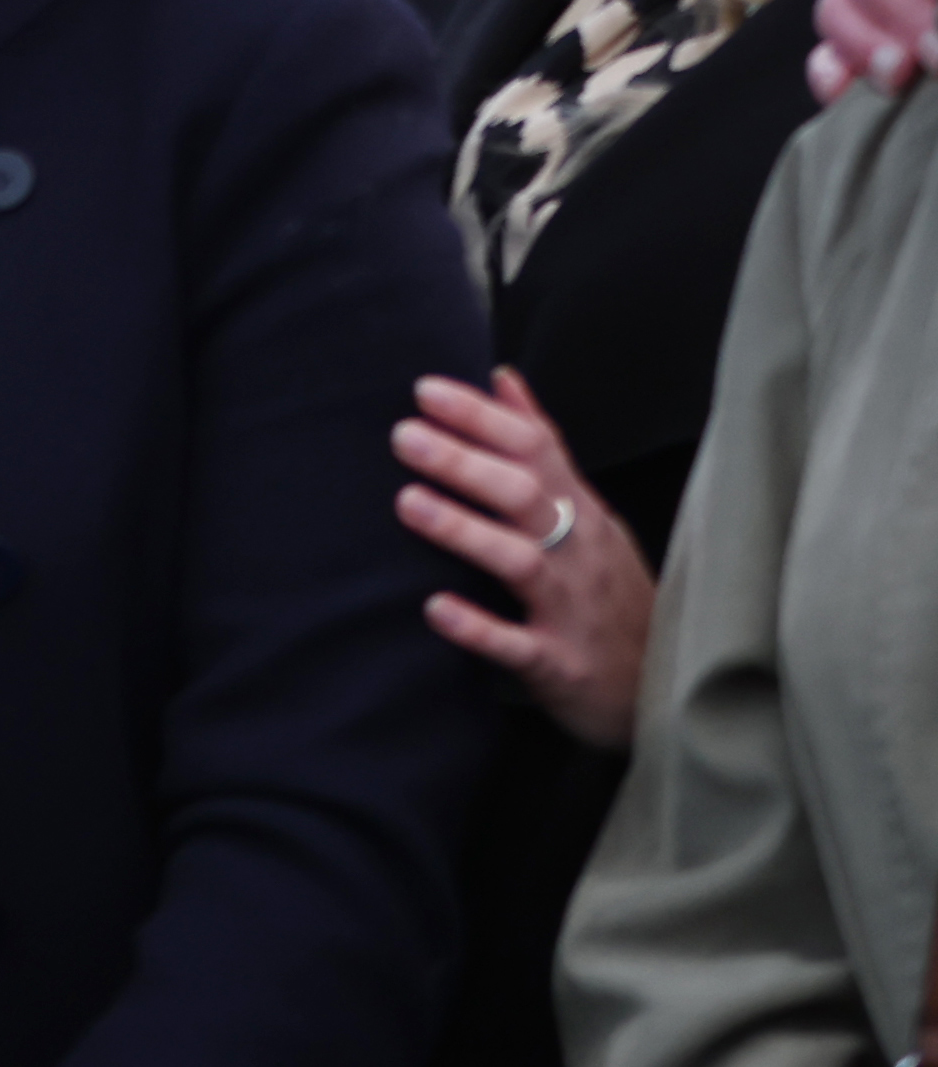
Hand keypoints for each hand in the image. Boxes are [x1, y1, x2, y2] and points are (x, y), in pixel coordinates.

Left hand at [401, 365, 656, 750]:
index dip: (482, 417)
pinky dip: (478, 627)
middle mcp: (580, 553)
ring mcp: (573, 610)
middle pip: (525, 496)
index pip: (535, 449)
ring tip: (407, 502)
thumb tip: (500, 376)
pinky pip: (519, 646)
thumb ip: (541, 447)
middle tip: (403, 434)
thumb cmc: (608, 590)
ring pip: (521, 562)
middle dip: (465, 462)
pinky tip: (435, 607)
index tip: (423, 390)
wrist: (664, 690)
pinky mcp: (562, 665)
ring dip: (465, 530)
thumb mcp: (587, 512)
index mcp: (582, 512)